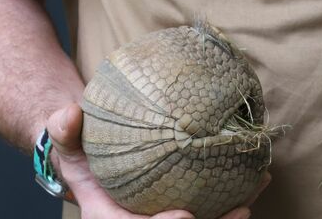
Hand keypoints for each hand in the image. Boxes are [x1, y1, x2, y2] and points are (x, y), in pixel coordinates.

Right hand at [46, 103, 270, 218]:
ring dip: (229, 217)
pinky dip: (235, 197)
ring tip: (254, 198)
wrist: (93, 156)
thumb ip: (63, 128)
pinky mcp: (183, 203)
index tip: (185, 217)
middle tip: (238, 211)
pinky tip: (258, 179)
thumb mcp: (66, 139)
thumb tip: (70, 113)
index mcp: (109, 218)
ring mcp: (163, 214)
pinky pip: (211, 206)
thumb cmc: (81, 150)